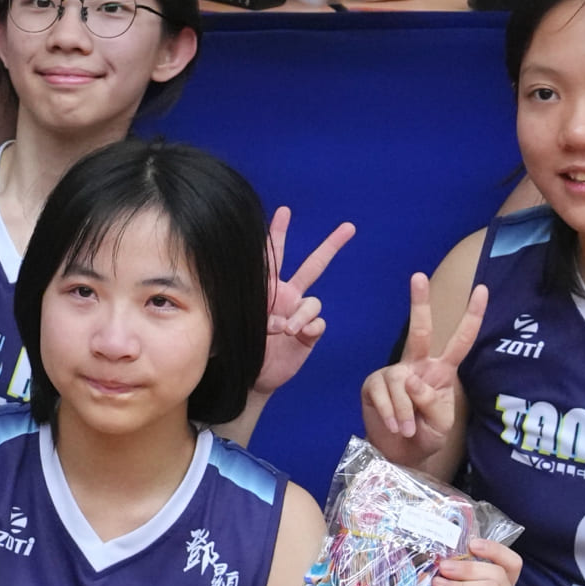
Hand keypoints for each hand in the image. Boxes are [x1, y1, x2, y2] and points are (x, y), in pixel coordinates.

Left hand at [253, 207, 353, 402]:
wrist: (249, 374)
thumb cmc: (238, 344)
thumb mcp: (236, 320)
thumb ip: (251, 310)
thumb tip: (277, 317)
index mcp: (268, 288)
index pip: (274, 256)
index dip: (278, 233)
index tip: (284, 211)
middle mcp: (288, 296)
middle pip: (314, 266)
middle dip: (330, 246)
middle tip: (348, 227)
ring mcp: (300, 314)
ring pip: (314, 302)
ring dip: (301, 314)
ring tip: (283, 330)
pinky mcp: (309, 334)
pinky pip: (318, 323)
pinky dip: (309, 327)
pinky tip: (297, 335)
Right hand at [358, 270, 484, 463]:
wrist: (399, 455)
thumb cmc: (426, 437)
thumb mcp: (441, 425)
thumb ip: (433, 403)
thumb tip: (412, 380)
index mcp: (441, 371)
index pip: (460, 340)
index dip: (472, 316)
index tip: (482, 289)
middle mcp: (417, 366)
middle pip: (419, 331)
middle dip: (419, 303)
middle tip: (418, 276)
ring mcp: (393, 374)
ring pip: (400, 382)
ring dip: (405, 411)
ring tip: (407, 430)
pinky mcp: (373, 385)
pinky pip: (383, 394)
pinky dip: (390, 414)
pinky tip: (394, 426)